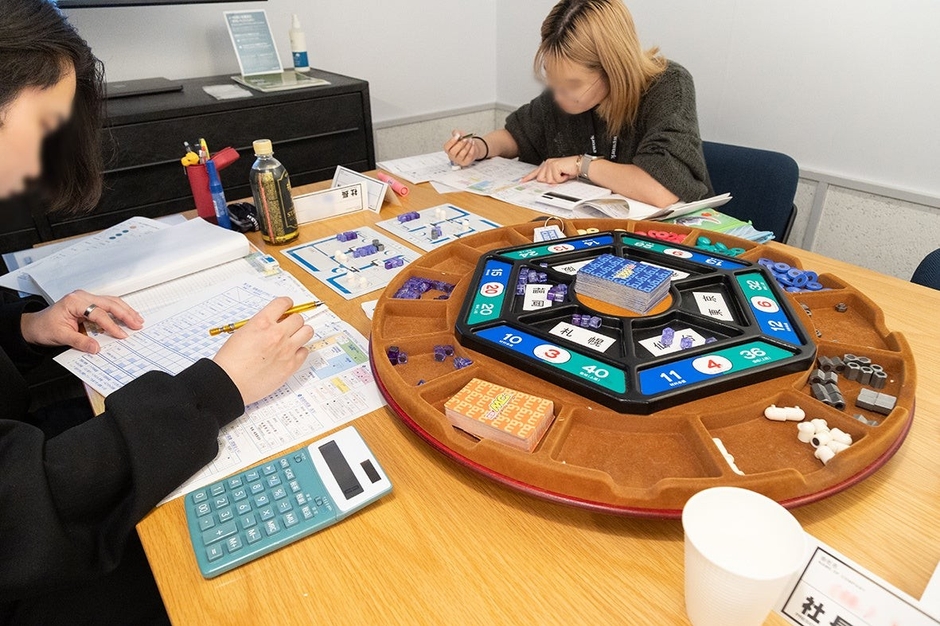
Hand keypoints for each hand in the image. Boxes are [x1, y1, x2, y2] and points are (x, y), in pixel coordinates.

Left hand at [20, 290, 143, 353]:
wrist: (35, 325)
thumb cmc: (44, 327)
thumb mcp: (61, 336)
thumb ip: (80, 342)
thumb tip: (97, 347)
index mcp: (74, 302)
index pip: (99, 313)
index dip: (112, 325)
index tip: (122, 335)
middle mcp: (82, 297)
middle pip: (110, 303)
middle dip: (126, 314)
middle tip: (137, 324)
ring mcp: (86, 299)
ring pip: (112, 301)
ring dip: (126, 311)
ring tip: (137, 320)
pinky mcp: (89, 303)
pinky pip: (108, 304)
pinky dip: (119, 311)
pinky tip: (127, 316)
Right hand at [212, 297, 314, 405]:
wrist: (230, 383)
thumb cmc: (230, 361)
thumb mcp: (242, 334)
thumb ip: (260, 327)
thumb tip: (271, 324)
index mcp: (262, 323)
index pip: (283, 303)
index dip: (287, 304)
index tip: (288, 307)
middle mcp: (277, 334)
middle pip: (298, 318)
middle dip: (294, 321)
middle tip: (290, 326)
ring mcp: (286, 349)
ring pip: (307, 332)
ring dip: (302, 333)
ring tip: (295, 338)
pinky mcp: (291, 365)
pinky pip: (305, 351)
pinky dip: (300, 351)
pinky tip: (292, 353)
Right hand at [443, 130, 478, 166]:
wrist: (470, 148)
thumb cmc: (463, 143)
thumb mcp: (458, 136)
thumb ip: (456, 133)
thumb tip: (456, 133)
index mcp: (448, 150)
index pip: (446, 147)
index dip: (452, 141)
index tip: (458, 135)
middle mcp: (452, 156)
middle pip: (453, 152)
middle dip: (460, 144)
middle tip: (466, 138)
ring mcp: (458, 160)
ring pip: (462, 154)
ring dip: (467, 146)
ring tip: (470, 140)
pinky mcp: (465, 162)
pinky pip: (468, 156)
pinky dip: (471, 149)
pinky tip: (473, 144)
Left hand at [521, 156, 580, 184]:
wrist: (579, 165)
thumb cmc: (570, 170)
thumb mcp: (557, 175)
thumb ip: (549, 178)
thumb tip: (544, 183)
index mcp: (546, 165)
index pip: (535, 172)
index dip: (528, 177)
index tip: (522, 181)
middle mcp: (547, 163)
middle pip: (541, 179)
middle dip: (550, 181)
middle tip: (559, 177)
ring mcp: (550, 164)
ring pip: (548, 180)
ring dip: (557, 180)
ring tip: (563, 175)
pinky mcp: (554, 166)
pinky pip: (555, 179)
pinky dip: (561, 179)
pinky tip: (565, 174)